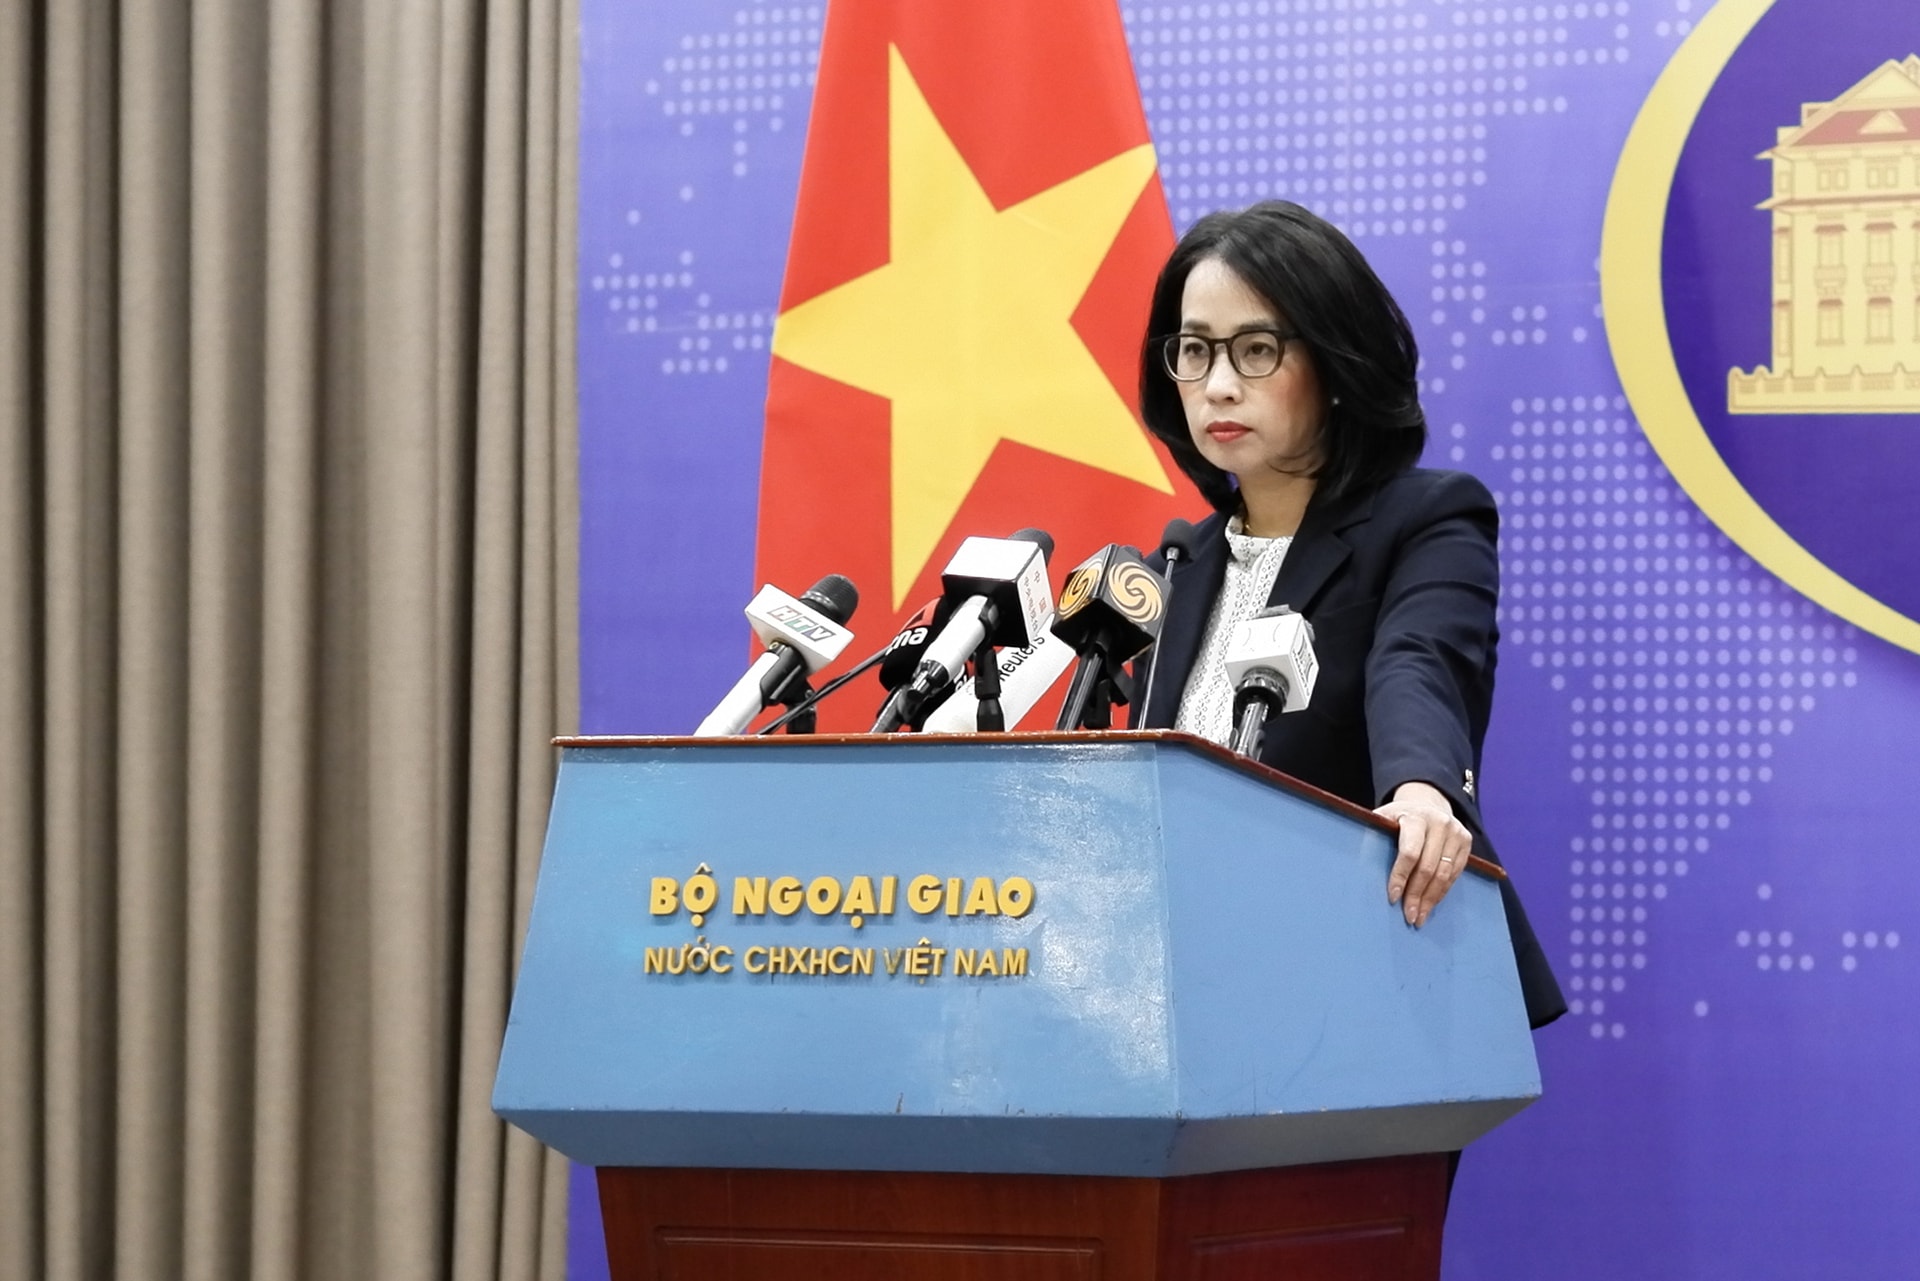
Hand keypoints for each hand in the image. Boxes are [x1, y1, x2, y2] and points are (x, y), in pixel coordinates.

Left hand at [1375, 781, 1471, 927]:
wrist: (1427, 804)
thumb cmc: (1398, 817)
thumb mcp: (1383, 819)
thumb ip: (1374, 837)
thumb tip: (1355, 867)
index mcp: (1415, 816)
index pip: (1409, 852)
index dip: (1400, 877)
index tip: (1392, 897)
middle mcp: (1439, 822)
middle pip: (1428, 868)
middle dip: (1416, 895)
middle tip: (1408, 917)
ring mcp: (1456, 832)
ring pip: (1444, 874)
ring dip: (1431, 899)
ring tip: (1419, 917)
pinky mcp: (1466, 842)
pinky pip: (1455, 873)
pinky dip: (1442, 892)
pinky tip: (1431, 904)